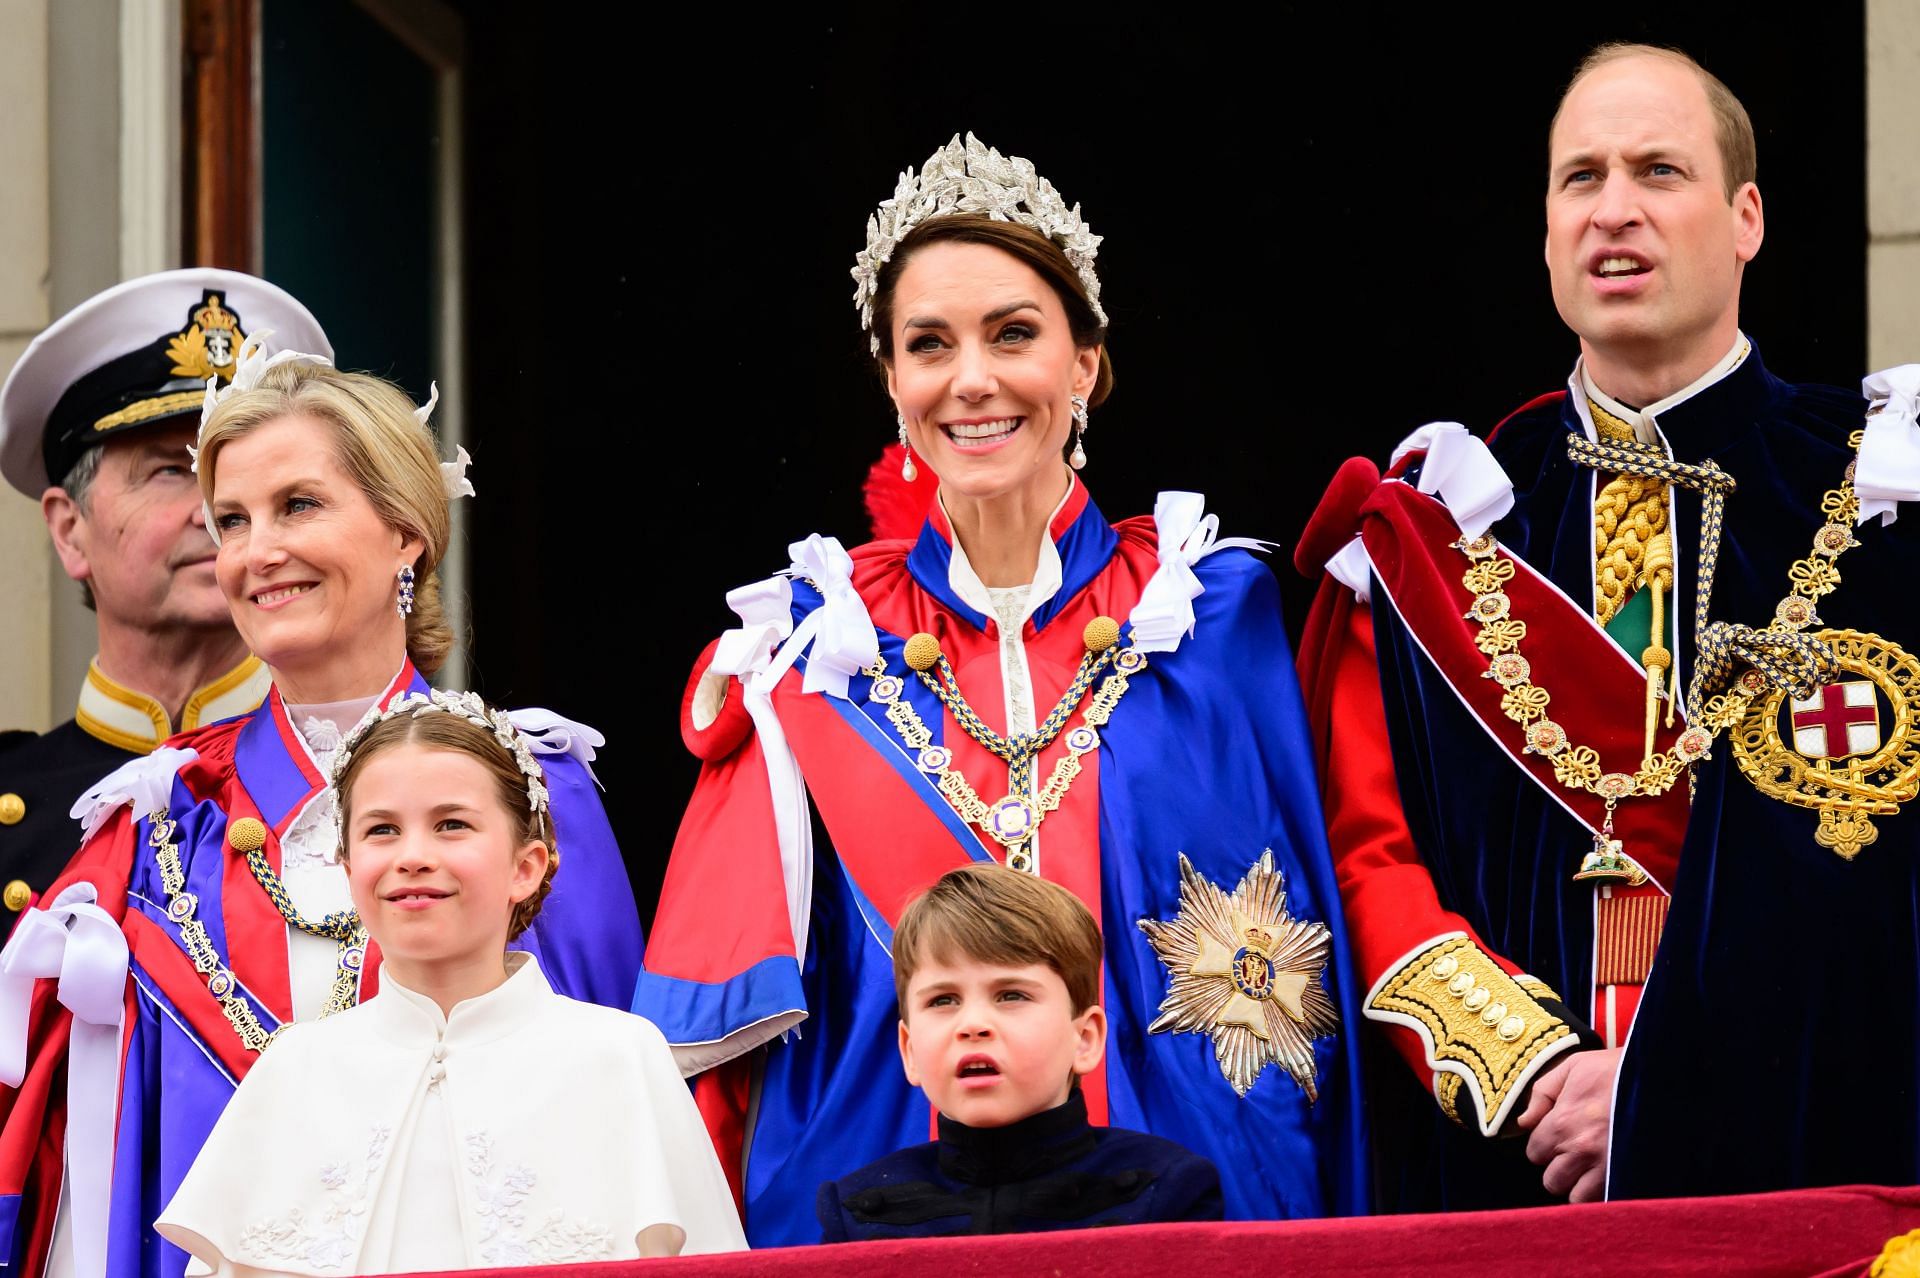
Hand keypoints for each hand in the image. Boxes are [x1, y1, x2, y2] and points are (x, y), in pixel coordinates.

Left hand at [1514, 1046, 1621, 1202]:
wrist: (1662, 1075)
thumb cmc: (1616, 1069)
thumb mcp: (1573, 1067)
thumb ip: (1542, 1092)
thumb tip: (1524, 1121)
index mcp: (1562, 1123)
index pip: (1535, 1153)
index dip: (1545, 1145)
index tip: (1559, 1136)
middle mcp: (1581, 1150)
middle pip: (1552, 1181)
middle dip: (1560, 1169)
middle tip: (1575, 1153)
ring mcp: (1607, 1167)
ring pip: (1578, 1198)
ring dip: (1581, 1186)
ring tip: (1590, 1167)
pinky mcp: (1629, 1175)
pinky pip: (1606, 1201)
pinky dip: (1603, 1193)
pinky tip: (1608, 1175)